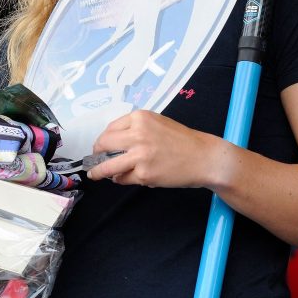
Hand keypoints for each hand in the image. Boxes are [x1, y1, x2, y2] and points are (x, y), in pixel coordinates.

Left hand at [86, 110, 226, 187]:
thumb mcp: (156, 123)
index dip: (102, 140)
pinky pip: (123, 178)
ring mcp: (140, 155)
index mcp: (139, 118)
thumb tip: (111, 142)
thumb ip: (134, 129)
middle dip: (96, 154)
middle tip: (94, 161)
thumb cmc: (182, 141)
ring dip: (98, 171)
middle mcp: (137, 134)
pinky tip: (126, 178)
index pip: (109, 129)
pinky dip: (121, 179)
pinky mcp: (144, 174)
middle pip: (103, 145)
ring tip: (94, 175)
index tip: (99, 147)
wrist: (203, 157)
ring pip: (107, 166)